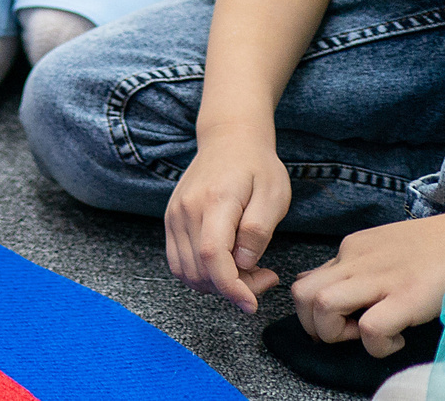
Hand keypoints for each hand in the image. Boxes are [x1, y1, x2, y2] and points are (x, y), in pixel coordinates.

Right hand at [165, 129, 291, 311]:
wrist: (228, 140)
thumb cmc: (256, 166)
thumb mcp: (273, 194)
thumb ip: (258, 230)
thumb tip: (245, 263)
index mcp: (214, 202)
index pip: (213, 256)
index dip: (232, 287)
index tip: (253, 305)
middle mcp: (186, 210)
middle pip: (199, 269)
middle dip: (232, 288)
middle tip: (265, 276)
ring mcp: (174, 215)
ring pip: (186, 270)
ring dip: (216, 284)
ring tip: (247, 271)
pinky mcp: (171, 219)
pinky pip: (178, 261)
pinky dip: (201, 274)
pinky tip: (227, 265)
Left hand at [290, 205, 444, 356]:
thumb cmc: (432, 249)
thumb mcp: (379, 251)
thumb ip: (347, 267)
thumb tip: (312, 282)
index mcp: (350, 250)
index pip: (305, 282)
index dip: (314, 312)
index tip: (342, 322)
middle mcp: (356, 260)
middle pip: (301, 293)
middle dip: (313, 325)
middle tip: (346, 333)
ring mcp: (381, 278)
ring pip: (323, 305)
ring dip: (336, 333)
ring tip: (366, 335)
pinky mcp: (409, 296)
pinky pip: (371, 327)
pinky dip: (377, 345)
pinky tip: (397, 339)